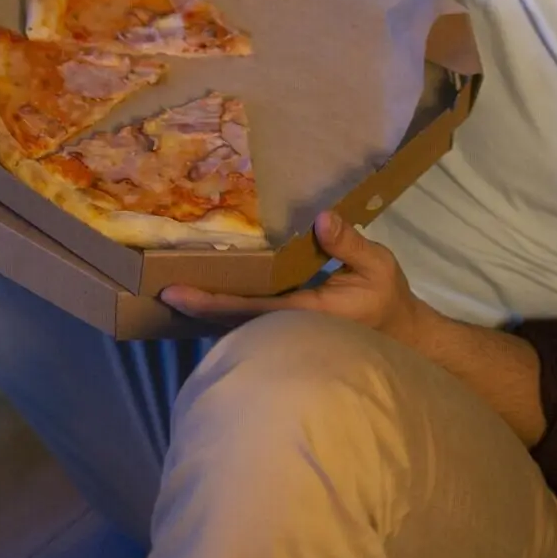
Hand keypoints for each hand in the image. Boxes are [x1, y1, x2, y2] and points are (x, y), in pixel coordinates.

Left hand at [160, 209, 425, 349]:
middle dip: (195, 307)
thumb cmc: (387, 300)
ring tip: (169, 289)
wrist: (402, 338)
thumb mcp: (378, 265)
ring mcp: (286, 337)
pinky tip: (204, 295)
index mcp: (307, 315)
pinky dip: (224, 311)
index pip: (248, 309)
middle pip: (230, 322)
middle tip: (154, 287)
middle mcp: (289, 331)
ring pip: (236, 327)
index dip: (210, 300)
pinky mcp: (287, 333)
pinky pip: (248, 324)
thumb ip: (349, 243)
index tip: (175, 291)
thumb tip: (320, 218)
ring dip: (206, 311)